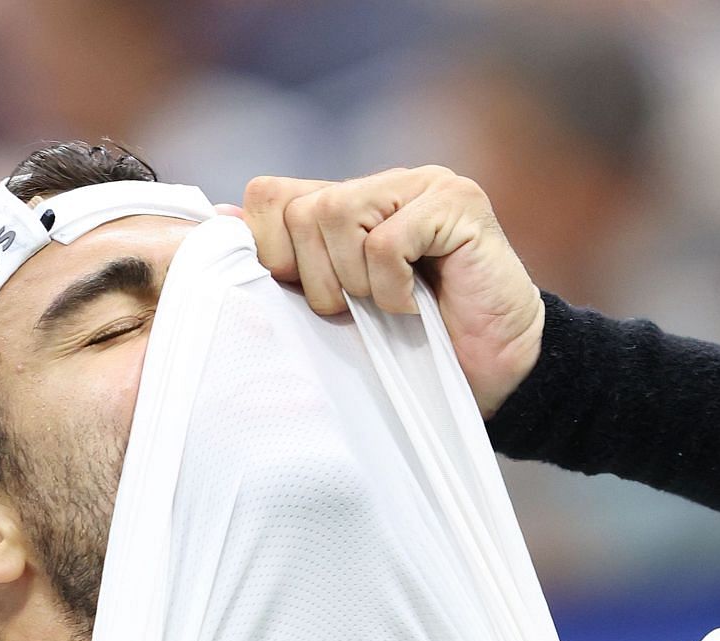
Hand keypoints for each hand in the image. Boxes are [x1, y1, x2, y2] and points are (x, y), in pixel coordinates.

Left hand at [241, 167, 545, 416]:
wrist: (497, 378)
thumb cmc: (417, 353)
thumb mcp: (338, 311)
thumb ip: (291, 265)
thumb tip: (222, 223)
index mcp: (352, 202)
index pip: (271, 197)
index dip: (274, 256)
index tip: (308, 300)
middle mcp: (385, 183)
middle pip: (303, 211)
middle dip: (320, 280)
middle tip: (361, 311)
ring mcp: (424, 186)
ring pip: (337, 216)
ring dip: (357, 283)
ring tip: (392, 307)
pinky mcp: (457, 205)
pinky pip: (385, 242)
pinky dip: (393, 289)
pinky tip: (418, 307)